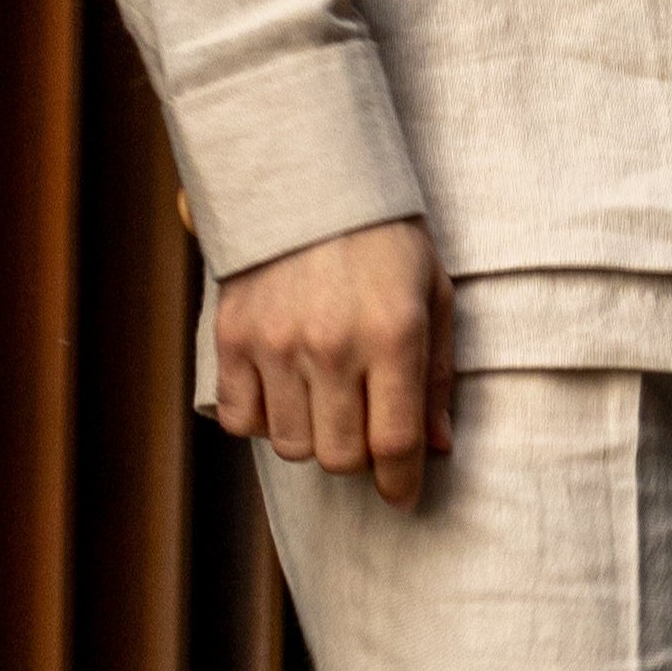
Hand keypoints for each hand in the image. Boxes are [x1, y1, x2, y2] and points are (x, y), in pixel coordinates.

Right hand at [212, 216, 454, 507]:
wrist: (306, 176)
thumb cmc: (384, 238)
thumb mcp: (433, 294)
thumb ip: (437, 374)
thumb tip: (438, 446)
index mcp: (393, 335)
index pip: (395, 443)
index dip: (401, 482)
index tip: (401, 494)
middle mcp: (333, 345)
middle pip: (341, 456)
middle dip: (359, 459)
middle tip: (363, 429)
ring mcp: (277, 342)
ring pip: (291, 446)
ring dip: (312, 440)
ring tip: (323, 404)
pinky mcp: (233, 337)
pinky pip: (240, 419)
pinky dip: (262, 421)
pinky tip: (283, 393)